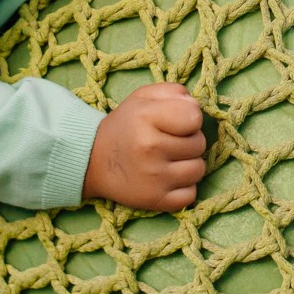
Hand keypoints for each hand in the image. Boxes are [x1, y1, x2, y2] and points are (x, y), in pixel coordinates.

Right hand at [83, 83, 207, 210]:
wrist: (93, 161)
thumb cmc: (125, 126)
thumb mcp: (143, 98)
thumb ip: (173, 92)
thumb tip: (196, 105)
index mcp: (146, 118)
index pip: (195, 117)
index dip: (189, 117)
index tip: (175, 121)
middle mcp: (151, 149)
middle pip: (199, 144)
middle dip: (188, 140)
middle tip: (168, 141)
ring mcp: (154, 178)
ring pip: (199, 170)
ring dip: (188, 164)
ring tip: (169, 160)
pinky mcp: (156, 201)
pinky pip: (191, 194)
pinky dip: (184, 187)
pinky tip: (168, 178)